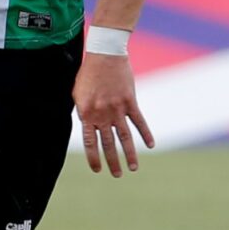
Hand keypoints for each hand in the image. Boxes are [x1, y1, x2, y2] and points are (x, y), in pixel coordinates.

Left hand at [74, 52, 154, 176]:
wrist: (105, 55)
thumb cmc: (88, 74)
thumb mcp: (78, 94)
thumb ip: (83, 112)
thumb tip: (87, 126)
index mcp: (87, 114)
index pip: (90, 143)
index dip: (94, 158)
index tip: (98, 170)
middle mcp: (103, 115)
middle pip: (109, 144)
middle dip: (113, 162)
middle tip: (117, 175)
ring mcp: (118, 109)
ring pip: (125, 137)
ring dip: (129, 154)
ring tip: (133, 168)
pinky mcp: (130, 102)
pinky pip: (139, 121)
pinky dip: (146, 133)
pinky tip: (151, 145)